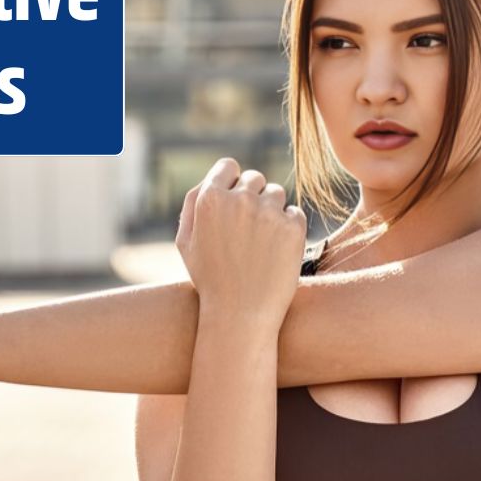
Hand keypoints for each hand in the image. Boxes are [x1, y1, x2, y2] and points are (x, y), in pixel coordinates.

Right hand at [175, 157, 307, 330]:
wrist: (240, 315)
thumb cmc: (210, 280)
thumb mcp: (186, 243)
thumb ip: (193, 205)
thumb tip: (211, 180)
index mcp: (209, 199)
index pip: (228, 166)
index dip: (231, 182)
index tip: (234, 202)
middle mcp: (239, 199)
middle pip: (254, 178)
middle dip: (252, 197)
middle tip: (248, 230)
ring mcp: (268, 211)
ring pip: (276, 193)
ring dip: (271, 211)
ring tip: (261, 243)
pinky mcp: (293, 226)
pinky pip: (294, 212)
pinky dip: (288, 227)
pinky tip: (276, 251)